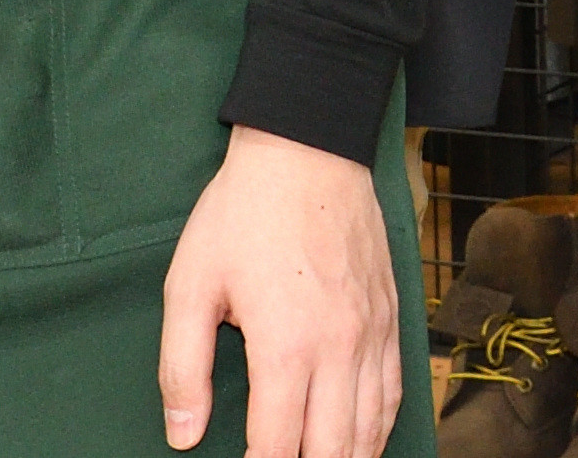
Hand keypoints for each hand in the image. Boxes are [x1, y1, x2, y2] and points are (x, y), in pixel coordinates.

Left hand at [158, 127, 401, 457]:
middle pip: (332, 451)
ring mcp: (373, 333)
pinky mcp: (392, 315)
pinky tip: (360, 442)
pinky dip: (378, 429)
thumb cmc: (242, 213)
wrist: (309, 148)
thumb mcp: (189, 284)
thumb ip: (182, 367)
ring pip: (371, 430)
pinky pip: (395, 391)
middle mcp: (339, 349)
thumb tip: (183, 434)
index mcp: (285, 347)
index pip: (276, 449)